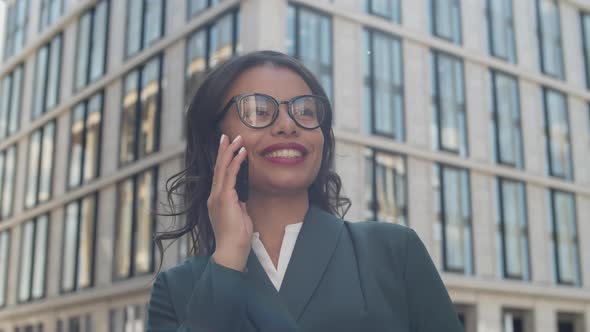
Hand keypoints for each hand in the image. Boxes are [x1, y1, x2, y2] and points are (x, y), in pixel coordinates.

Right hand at [207, 134, 252, 271]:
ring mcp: (218, 196)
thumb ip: (238, 206)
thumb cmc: (237, 238)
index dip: (223, 160)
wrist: (232, 250)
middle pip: (218, 168)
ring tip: (236, 139)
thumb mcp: (239, 217)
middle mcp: (214, 196)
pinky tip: (241, 153)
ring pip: (222, 168)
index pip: (220, 176)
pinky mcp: (224, 198)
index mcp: (217, 200)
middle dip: (223, 150)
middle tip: (227, 136)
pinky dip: (236, 162)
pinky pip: (230, 175)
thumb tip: (241, 198)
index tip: (228, 148)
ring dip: (230, 151)